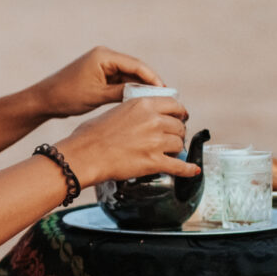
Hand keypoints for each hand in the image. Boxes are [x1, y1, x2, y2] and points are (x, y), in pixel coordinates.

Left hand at [34, 46, 165, 118]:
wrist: (45, 100)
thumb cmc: (67, 96)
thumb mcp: (98, 96)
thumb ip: (123, 92)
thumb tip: (144, 95)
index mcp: (103, 56)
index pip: (136, 65)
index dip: (153, 78)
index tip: (166, 91)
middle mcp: (104, 56)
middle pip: (134, 68)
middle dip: (149, 83)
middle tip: (166, 98)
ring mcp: (102, 64)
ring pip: (128, 75)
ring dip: (140, 87)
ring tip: (156, 102)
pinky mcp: (99, 73)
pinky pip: (120, 80)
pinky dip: (129, 89)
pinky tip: (139, 101)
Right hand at [57, 96, 199, 185]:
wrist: (84, 154)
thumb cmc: (91, 135)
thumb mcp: (115, 111)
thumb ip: (133, 113)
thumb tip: (140, 119)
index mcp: (143, 105)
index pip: (174, 105)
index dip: (180, 112)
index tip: (180, 117)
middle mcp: (153, 120)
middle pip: (179, 126)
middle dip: (177, 133)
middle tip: (171, 138)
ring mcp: (155, 142)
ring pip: (179, 144)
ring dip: (176, 150)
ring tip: (169, 153)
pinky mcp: (154, 161)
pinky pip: (179, 166)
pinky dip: (188, 169)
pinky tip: (192, 170)